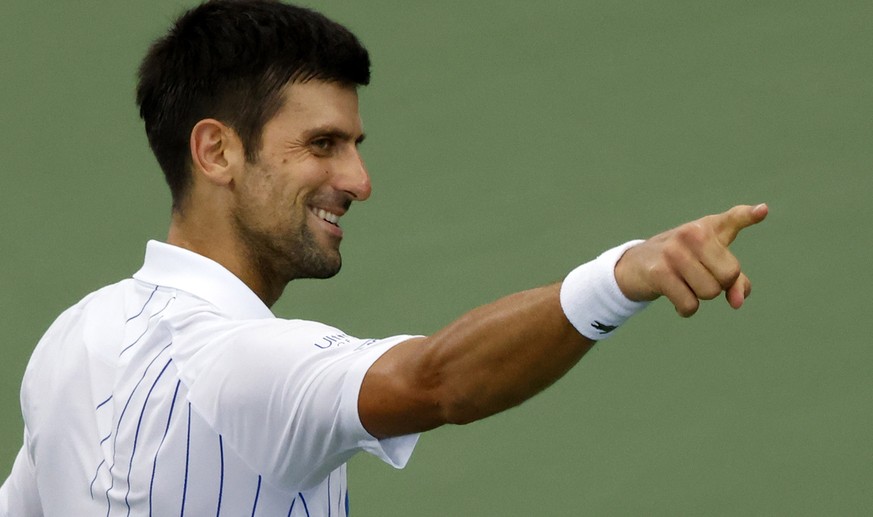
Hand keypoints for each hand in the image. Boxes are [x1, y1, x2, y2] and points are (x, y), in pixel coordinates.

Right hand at [614, 204, 768, 316]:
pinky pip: (689, 304)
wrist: (633, 266)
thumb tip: (737, 302)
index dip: (748, 216)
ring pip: (709, 292)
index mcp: (706, 228)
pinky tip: (676, 300)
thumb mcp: (708, 263)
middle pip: (729, 275)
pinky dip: (686, 309)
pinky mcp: (659, 272)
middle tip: (697, 277)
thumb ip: (734, 280)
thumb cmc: (679, 262)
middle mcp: (691, 234)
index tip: (762, 211)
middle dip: (718, 285)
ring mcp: (674, 252)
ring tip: (684, 285)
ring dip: (699, 297)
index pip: (733, 219)